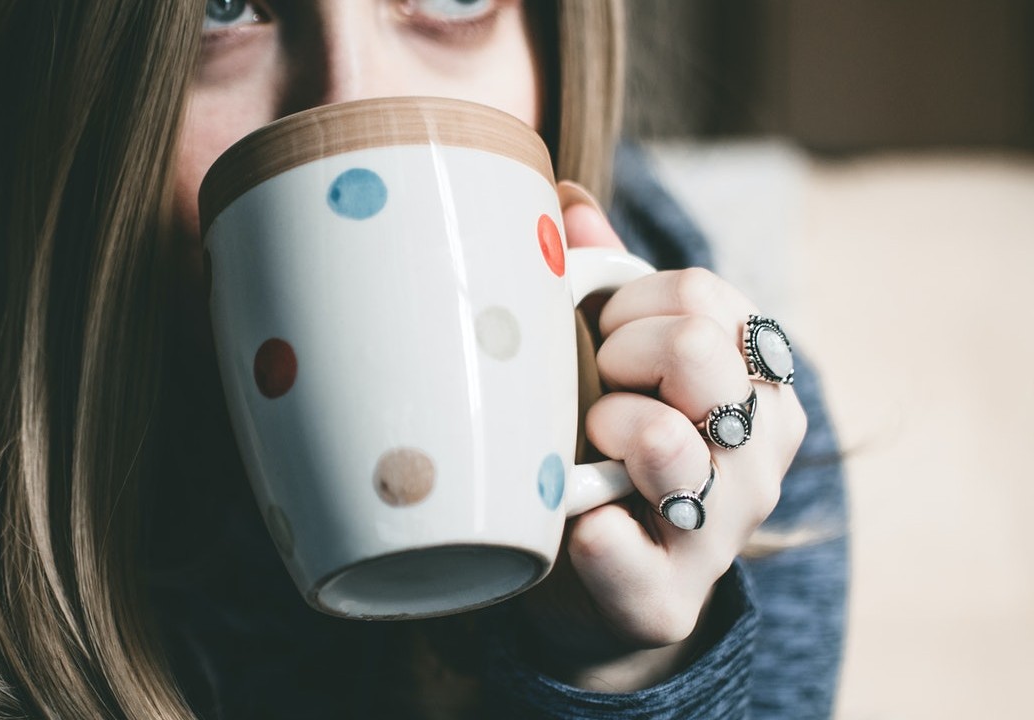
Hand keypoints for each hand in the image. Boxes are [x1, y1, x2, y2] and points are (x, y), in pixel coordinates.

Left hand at [512, 181, 807, 690]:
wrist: (601, 578)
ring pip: (664, 442)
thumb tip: (569, 200)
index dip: (628, 308)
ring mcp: (722, 531)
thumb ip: (607, 282)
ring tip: (591, 451)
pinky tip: (579, 522)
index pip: (700, 297)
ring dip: (603, 433)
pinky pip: (614, 545)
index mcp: (761, 379)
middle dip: (618, 359)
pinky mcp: (666, 598)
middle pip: (692, 353)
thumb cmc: (612, 444)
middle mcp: (763, 452)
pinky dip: (584, 528)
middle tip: (598, 394)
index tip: (607, 340)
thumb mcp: (618, 358)